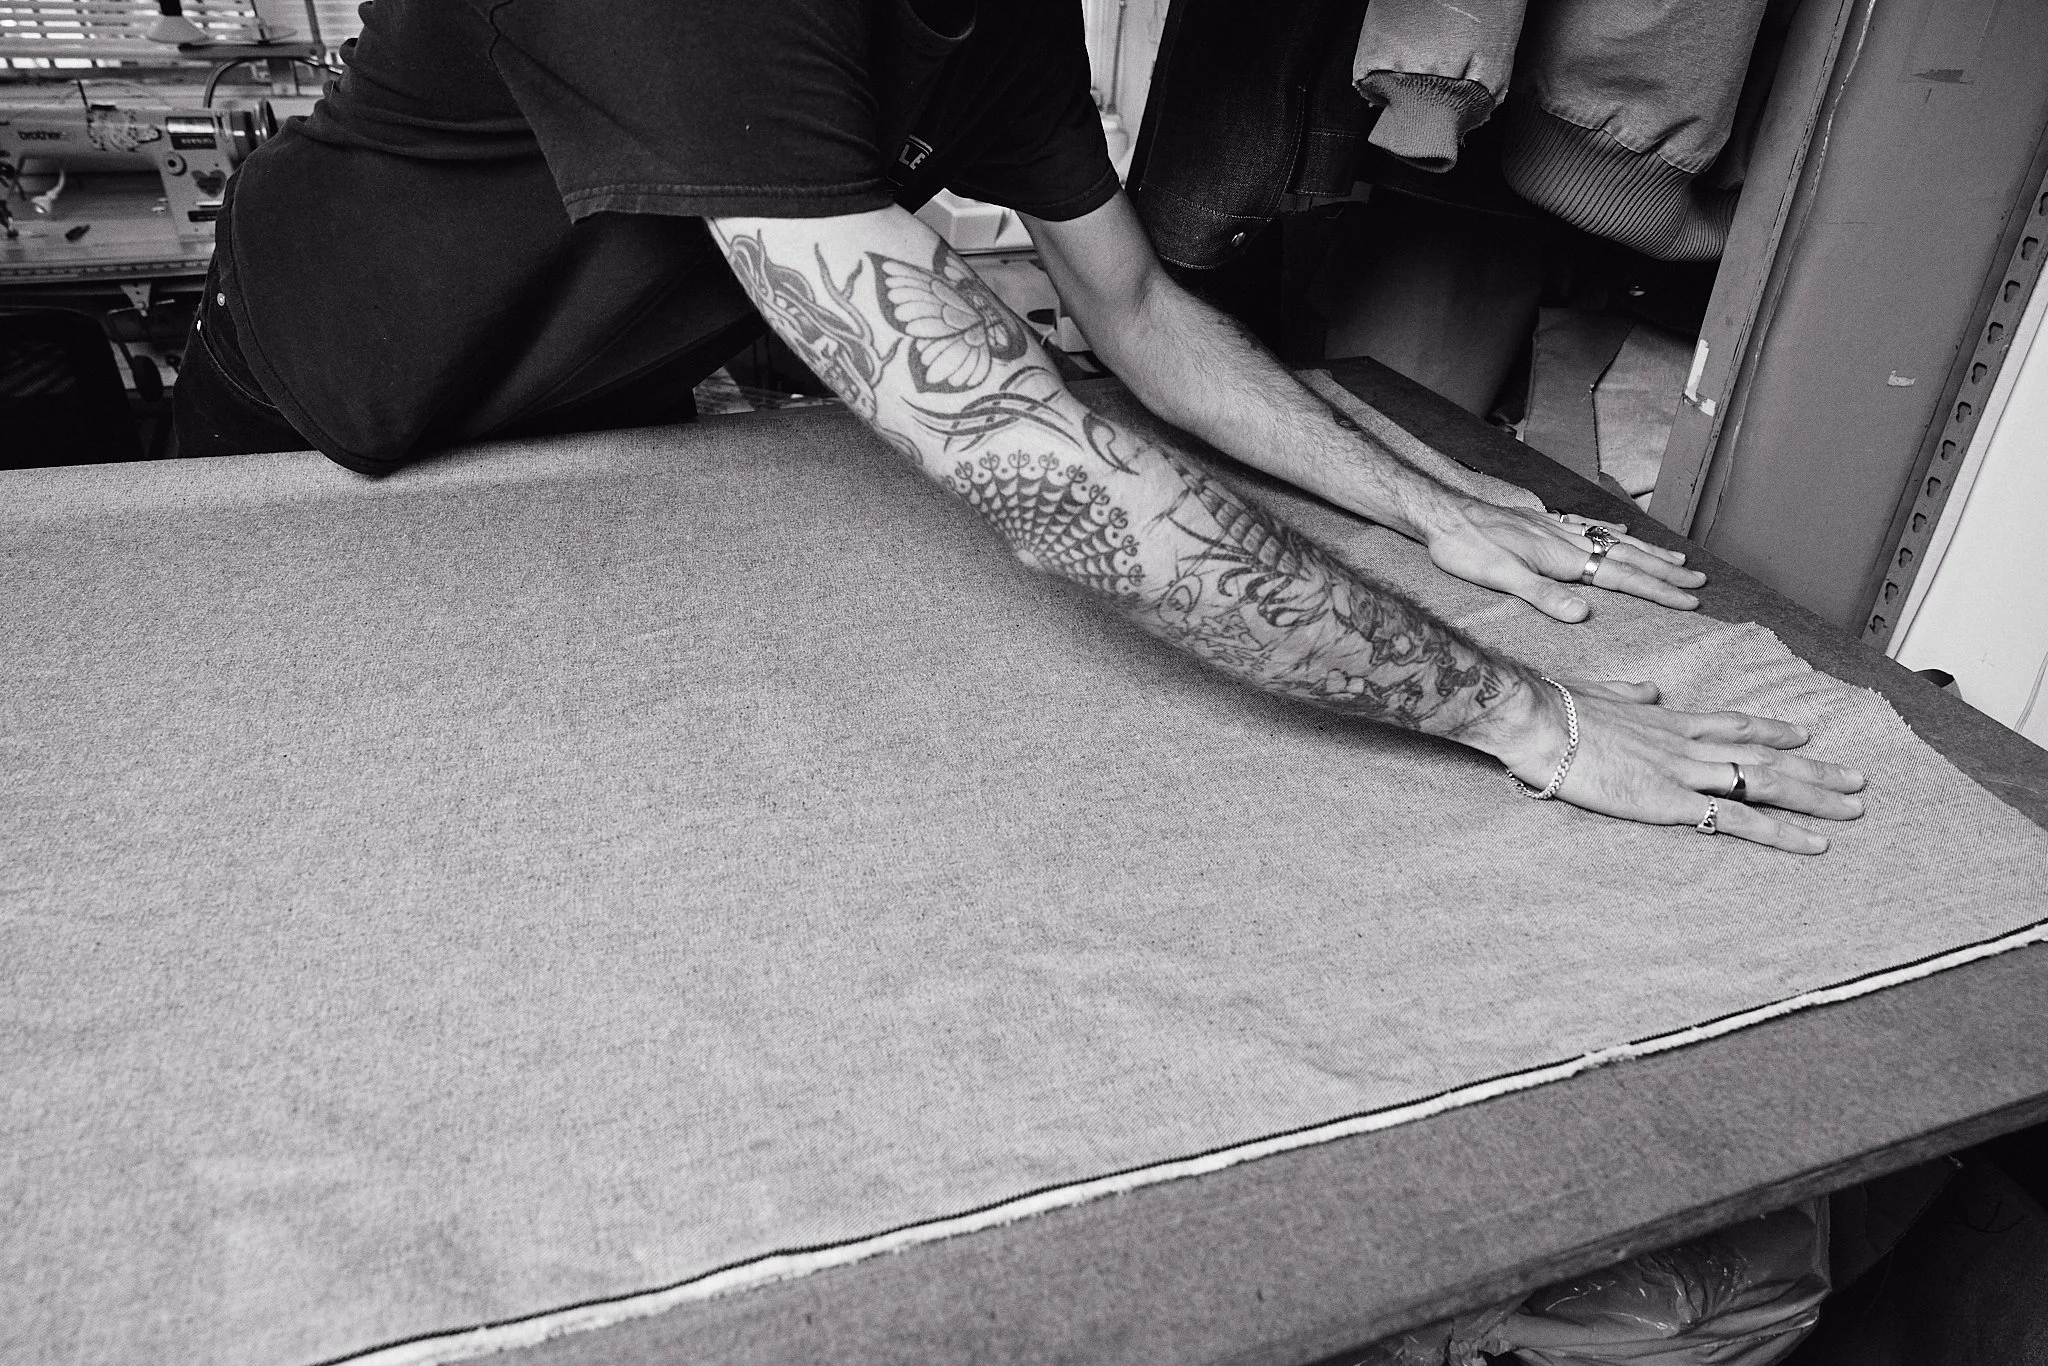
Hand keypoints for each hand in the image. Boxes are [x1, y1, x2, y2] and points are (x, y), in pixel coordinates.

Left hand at [1421, 500, 1706, 621]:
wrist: (1442, 511)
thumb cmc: (1465, 547)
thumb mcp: (1501, 577)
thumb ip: (1543, 596)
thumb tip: (1584, 616)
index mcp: (1563, 558)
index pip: (1623, 577)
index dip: (1659, 591)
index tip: (1691, 600)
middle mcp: (1567, 540)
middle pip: (1628, 557)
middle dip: (1667, 572)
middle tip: (1701, 582)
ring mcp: (1557, 528)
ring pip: (1614, 540)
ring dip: (1649, 552)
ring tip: (1678, 559)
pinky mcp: (1542, 522)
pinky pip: (1589, 525)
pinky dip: (1613, 530)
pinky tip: (1624, 530)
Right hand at [1477, 677, 1867, 854]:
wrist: (1536, 720)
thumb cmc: (1555, 708)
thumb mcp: (1597, 693)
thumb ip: (1628, 693)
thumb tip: (1648, 689)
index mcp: (1668, 720)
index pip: (1734, 723)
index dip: (1773, 728)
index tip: (1805, 732)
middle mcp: (1687, 743)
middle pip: (1765, 754)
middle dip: (1815, 767)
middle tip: (1857, 778)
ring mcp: (1683, 772)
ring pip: (1766, 782)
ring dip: (1815, 795)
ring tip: (1854, 806)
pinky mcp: (1671, 802)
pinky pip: (1739, 820)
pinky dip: (1781, 832)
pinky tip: (1813, 843)